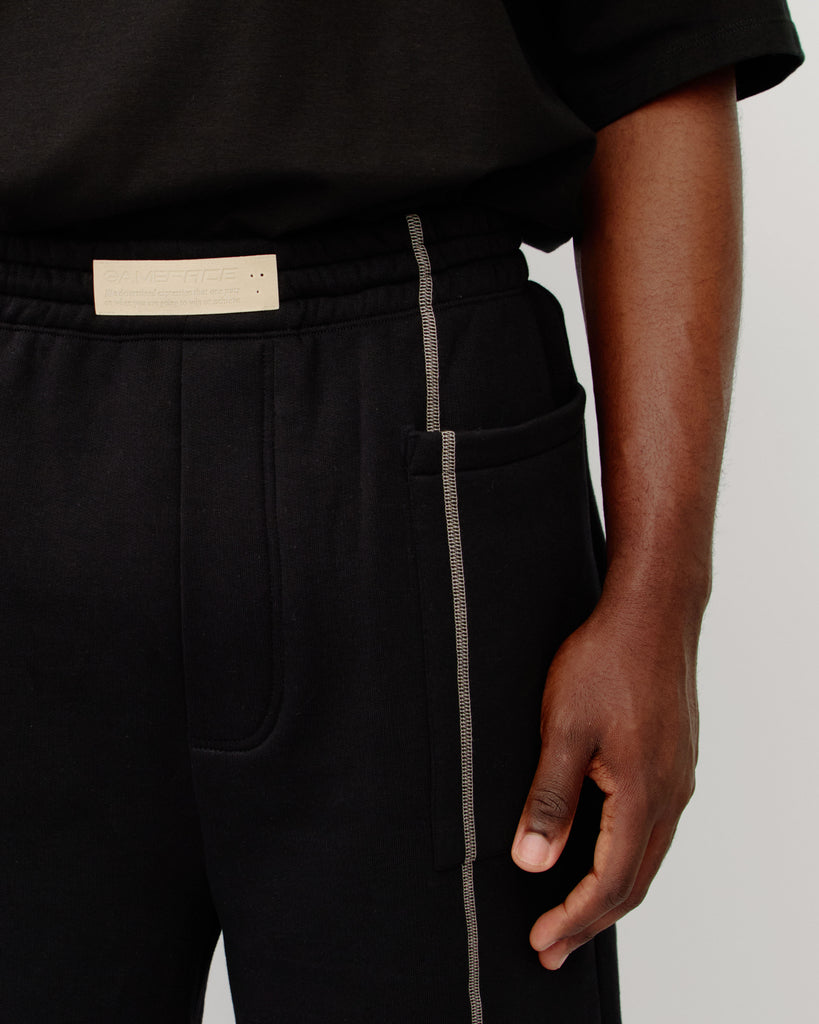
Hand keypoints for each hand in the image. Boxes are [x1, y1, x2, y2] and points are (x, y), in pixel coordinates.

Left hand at [510, 581, 700, 969]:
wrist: (651, 614)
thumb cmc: (606, 662)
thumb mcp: (563, 730)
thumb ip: (550, 799)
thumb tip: (532, 862)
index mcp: (642, 795)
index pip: (610, 883)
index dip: (574, 919)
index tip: (542, 941)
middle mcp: (669, 795)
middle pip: (634, 882)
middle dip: (590, 921)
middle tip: (552, 947)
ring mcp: (676, 778)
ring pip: (646, 857)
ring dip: (608, 892)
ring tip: (572, 913)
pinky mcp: (673, 760)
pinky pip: (652, 829)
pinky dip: (624, 858)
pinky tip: (601, 854)